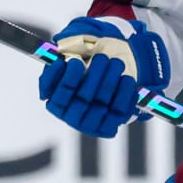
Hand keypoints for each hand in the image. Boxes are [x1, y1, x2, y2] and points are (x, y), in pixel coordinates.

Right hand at [38, 16, 169, 138]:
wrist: (105, 81)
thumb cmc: (82, 70)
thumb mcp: (65, 63)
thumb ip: (57, 61)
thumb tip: (56, 60)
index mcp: (56, 104)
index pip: (59, 94)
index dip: (67, 78)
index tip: (75, 61)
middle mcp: (72, 117)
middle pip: (83, 98)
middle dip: (94, 75)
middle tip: (102, 58)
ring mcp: (92, 123)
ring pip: (102, 103)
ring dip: (110, 80)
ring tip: (115, 63)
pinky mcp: (110, 125)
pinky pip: (119, 110)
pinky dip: (124, 92)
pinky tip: (125, 77)